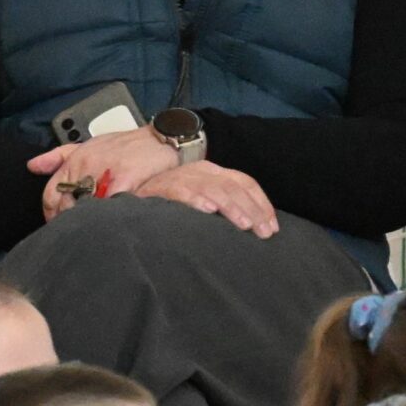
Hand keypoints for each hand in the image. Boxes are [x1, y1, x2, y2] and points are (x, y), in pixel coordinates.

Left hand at [28, 127, 177, 222]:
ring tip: (93, 237)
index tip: (58, 229)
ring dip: (88, 224)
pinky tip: (113, 226)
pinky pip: (112, 204)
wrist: (159, 137)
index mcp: (74, 161)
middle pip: (66, 206)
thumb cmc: (123, 146)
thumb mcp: (87, 146)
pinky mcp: (127, 179)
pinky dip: (110, 217)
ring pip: (86, 208)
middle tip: (77, 238)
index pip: (50, 196)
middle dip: (69, 224)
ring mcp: (105, 173)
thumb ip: (58, 157)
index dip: (52, 216)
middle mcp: (86, 167)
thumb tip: (32, 166)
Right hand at [133, 160, 279, 238]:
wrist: (133, 190)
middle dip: (252, 210)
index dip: (262, 204)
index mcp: (213, 172)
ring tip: (244, 225)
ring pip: (214, 188)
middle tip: (263, 233)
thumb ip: (223, 207)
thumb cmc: (172, 201)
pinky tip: (207, 210)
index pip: (245, 182)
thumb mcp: (202, 199)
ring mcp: (182, 177)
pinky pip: (181, 191)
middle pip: (234, 187)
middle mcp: (201, 171)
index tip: (272, 228)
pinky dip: (195, 199)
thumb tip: (255, 227)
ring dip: (231, 207)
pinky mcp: (162, 187)